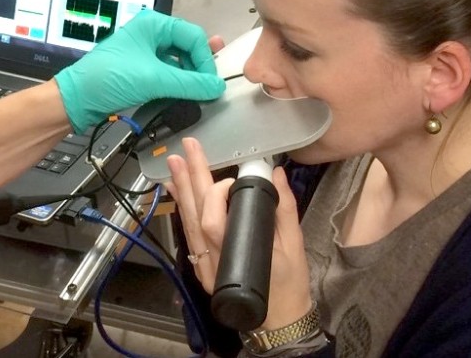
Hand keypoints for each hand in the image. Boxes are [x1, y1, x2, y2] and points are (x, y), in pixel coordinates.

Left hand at [54, 9, 225, 131]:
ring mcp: (145, 52)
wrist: (77, 99)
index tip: (211, 81)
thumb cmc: (107, 78)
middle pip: (187, 48)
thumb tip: (216, 86)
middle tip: (209, 86)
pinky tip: (184, 95)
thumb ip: (189, 83)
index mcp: (153, 24)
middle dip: (199, 67)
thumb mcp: (154, 79)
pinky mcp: (141, 70)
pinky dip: (177, 84)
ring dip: (189, 77)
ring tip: (199, 93)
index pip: (192, 35)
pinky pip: (167, 74)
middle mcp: (150, 34)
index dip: (205, 58)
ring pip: (178, 62)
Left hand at [167, 139, 312, 328]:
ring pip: (188, 225)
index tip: (232, 179)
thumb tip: (277, 174)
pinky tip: (178, 193)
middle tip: (187, 150)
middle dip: (191, 179)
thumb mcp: (295, 247)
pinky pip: (189, 235)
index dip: (217, 194)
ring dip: (182, 192)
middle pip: (196, 216)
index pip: (214, 222)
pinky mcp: (203, 268)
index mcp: (236, 258)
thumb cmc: (290, 285)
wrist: (281, 321)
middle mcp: (213, 263)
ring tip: (175, 164)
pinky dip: (183, 211)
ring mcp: (205, 267)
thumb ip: (284, 209)